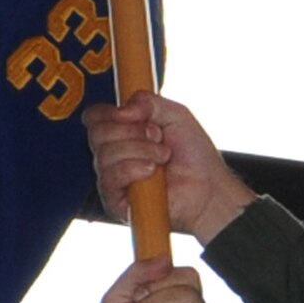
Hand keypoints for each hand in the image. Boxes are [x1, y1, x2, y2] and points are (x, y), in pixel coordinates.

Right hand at [83, 91, 255, 243]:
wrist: (209, 188)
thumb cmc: (193, 156)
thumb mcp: (175, 115)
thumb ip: (149, 101)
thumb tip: (123, 109)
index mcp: (121, 132)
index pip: (94, 117)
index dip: (110, 112)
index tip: (135, 114)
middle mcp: (112, 155)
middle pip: (97, 133)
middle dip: (133, 131)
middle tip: (158, 137)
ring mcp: (112, 179)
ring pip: (105, 154)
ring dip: (141, 150)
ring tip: (163, 157)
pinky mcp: (115, 201)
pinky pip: (110, 178)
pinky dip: (134, 169)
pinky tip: (153, 173)